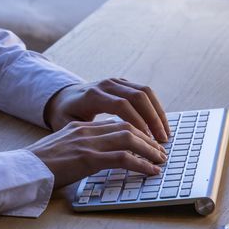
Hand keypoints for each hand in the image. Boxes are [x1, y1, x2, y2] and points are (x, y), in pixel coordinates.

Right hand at [26, 118, 166, 186]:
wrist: (21, 170)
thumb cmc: (38, 166)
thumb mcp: (61, 149)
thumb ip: (79, 147)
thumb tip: (98, 158)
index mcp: (79, 127)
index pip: (116, 123)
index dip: (137, 132)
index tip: (149, 142)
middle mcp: (85, 130)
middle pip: (127, 127)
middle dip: (148, 139)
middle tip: (161, 151)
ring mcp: (87, 143)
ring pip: (129, 138)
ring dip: (149, 149)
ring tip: (160, 160)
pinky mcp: (87, 159)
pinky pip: (122, 158)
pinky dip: (141, 164)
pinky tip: (150, 171)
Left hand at [43, 77, 169, 142]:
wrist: (62, 96)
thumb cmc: (65, 115)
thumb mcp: (68, 125)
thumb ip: (86, 132)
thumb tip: (106, 146)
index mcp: (93, 95)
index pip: (121, 105)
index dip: (137, 122)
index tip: (146, 141)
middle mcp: (107, 84)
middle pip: (138, 96)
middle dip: (153, 119)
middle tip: (162, 141)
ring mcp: (116, 81)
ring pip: (145, 92)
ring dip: (158, 113)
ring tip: (165, 134)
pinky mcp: (124, 83)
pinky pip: (145, 92)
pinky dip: (156, 108)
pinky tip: (160, 125)